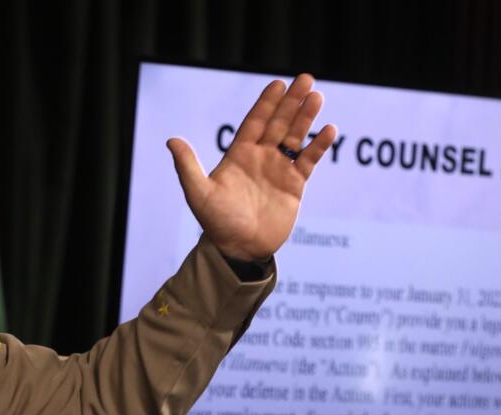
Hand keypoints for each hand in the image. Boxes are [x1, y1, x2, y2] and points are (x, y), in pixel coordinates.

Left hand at [167, 74, 336, 261]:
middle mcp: (260, 158)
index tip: (278, 83)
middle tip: (306, 79)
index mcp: (238, 155)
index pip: (255, 122)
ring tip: (317, 97)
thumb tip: (172, 140)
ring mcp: (278, 170)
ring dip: (306, 117)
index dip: (266, 103)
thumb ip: (188, 166)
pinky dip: (318, 146)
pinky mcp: (294, 185)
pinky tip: (328, 130)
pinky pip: (308, 161)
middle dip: (291, 102)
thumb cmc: (217, 223)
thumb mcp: (199, 193)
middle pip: (278, 123)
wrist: (239, 250)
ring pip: (295, 137)